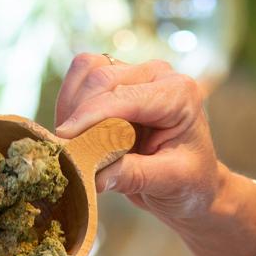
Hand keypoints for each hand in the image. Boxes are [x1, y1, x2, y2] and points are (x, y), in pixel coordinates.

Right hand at [54, 53, 225, 224]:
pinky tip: (77, 134)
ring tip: (75, 144)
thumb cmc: (189, 183)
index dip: (90, 117)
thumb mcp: (170, 183)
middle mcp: (157, 75)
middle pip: (101, 78)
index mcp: (178, 93)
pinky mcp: (116, 81)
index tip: (65, 140)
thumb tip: (95, 176)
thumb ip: (134, 176)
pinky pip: (80, 78)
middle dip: (78, 114)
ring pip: (86, 71)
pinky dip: (69, 103)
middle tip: (69, 153)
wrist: (190, 184)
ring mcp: (135, 74)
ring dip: (70, 106)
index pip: (123, 97)